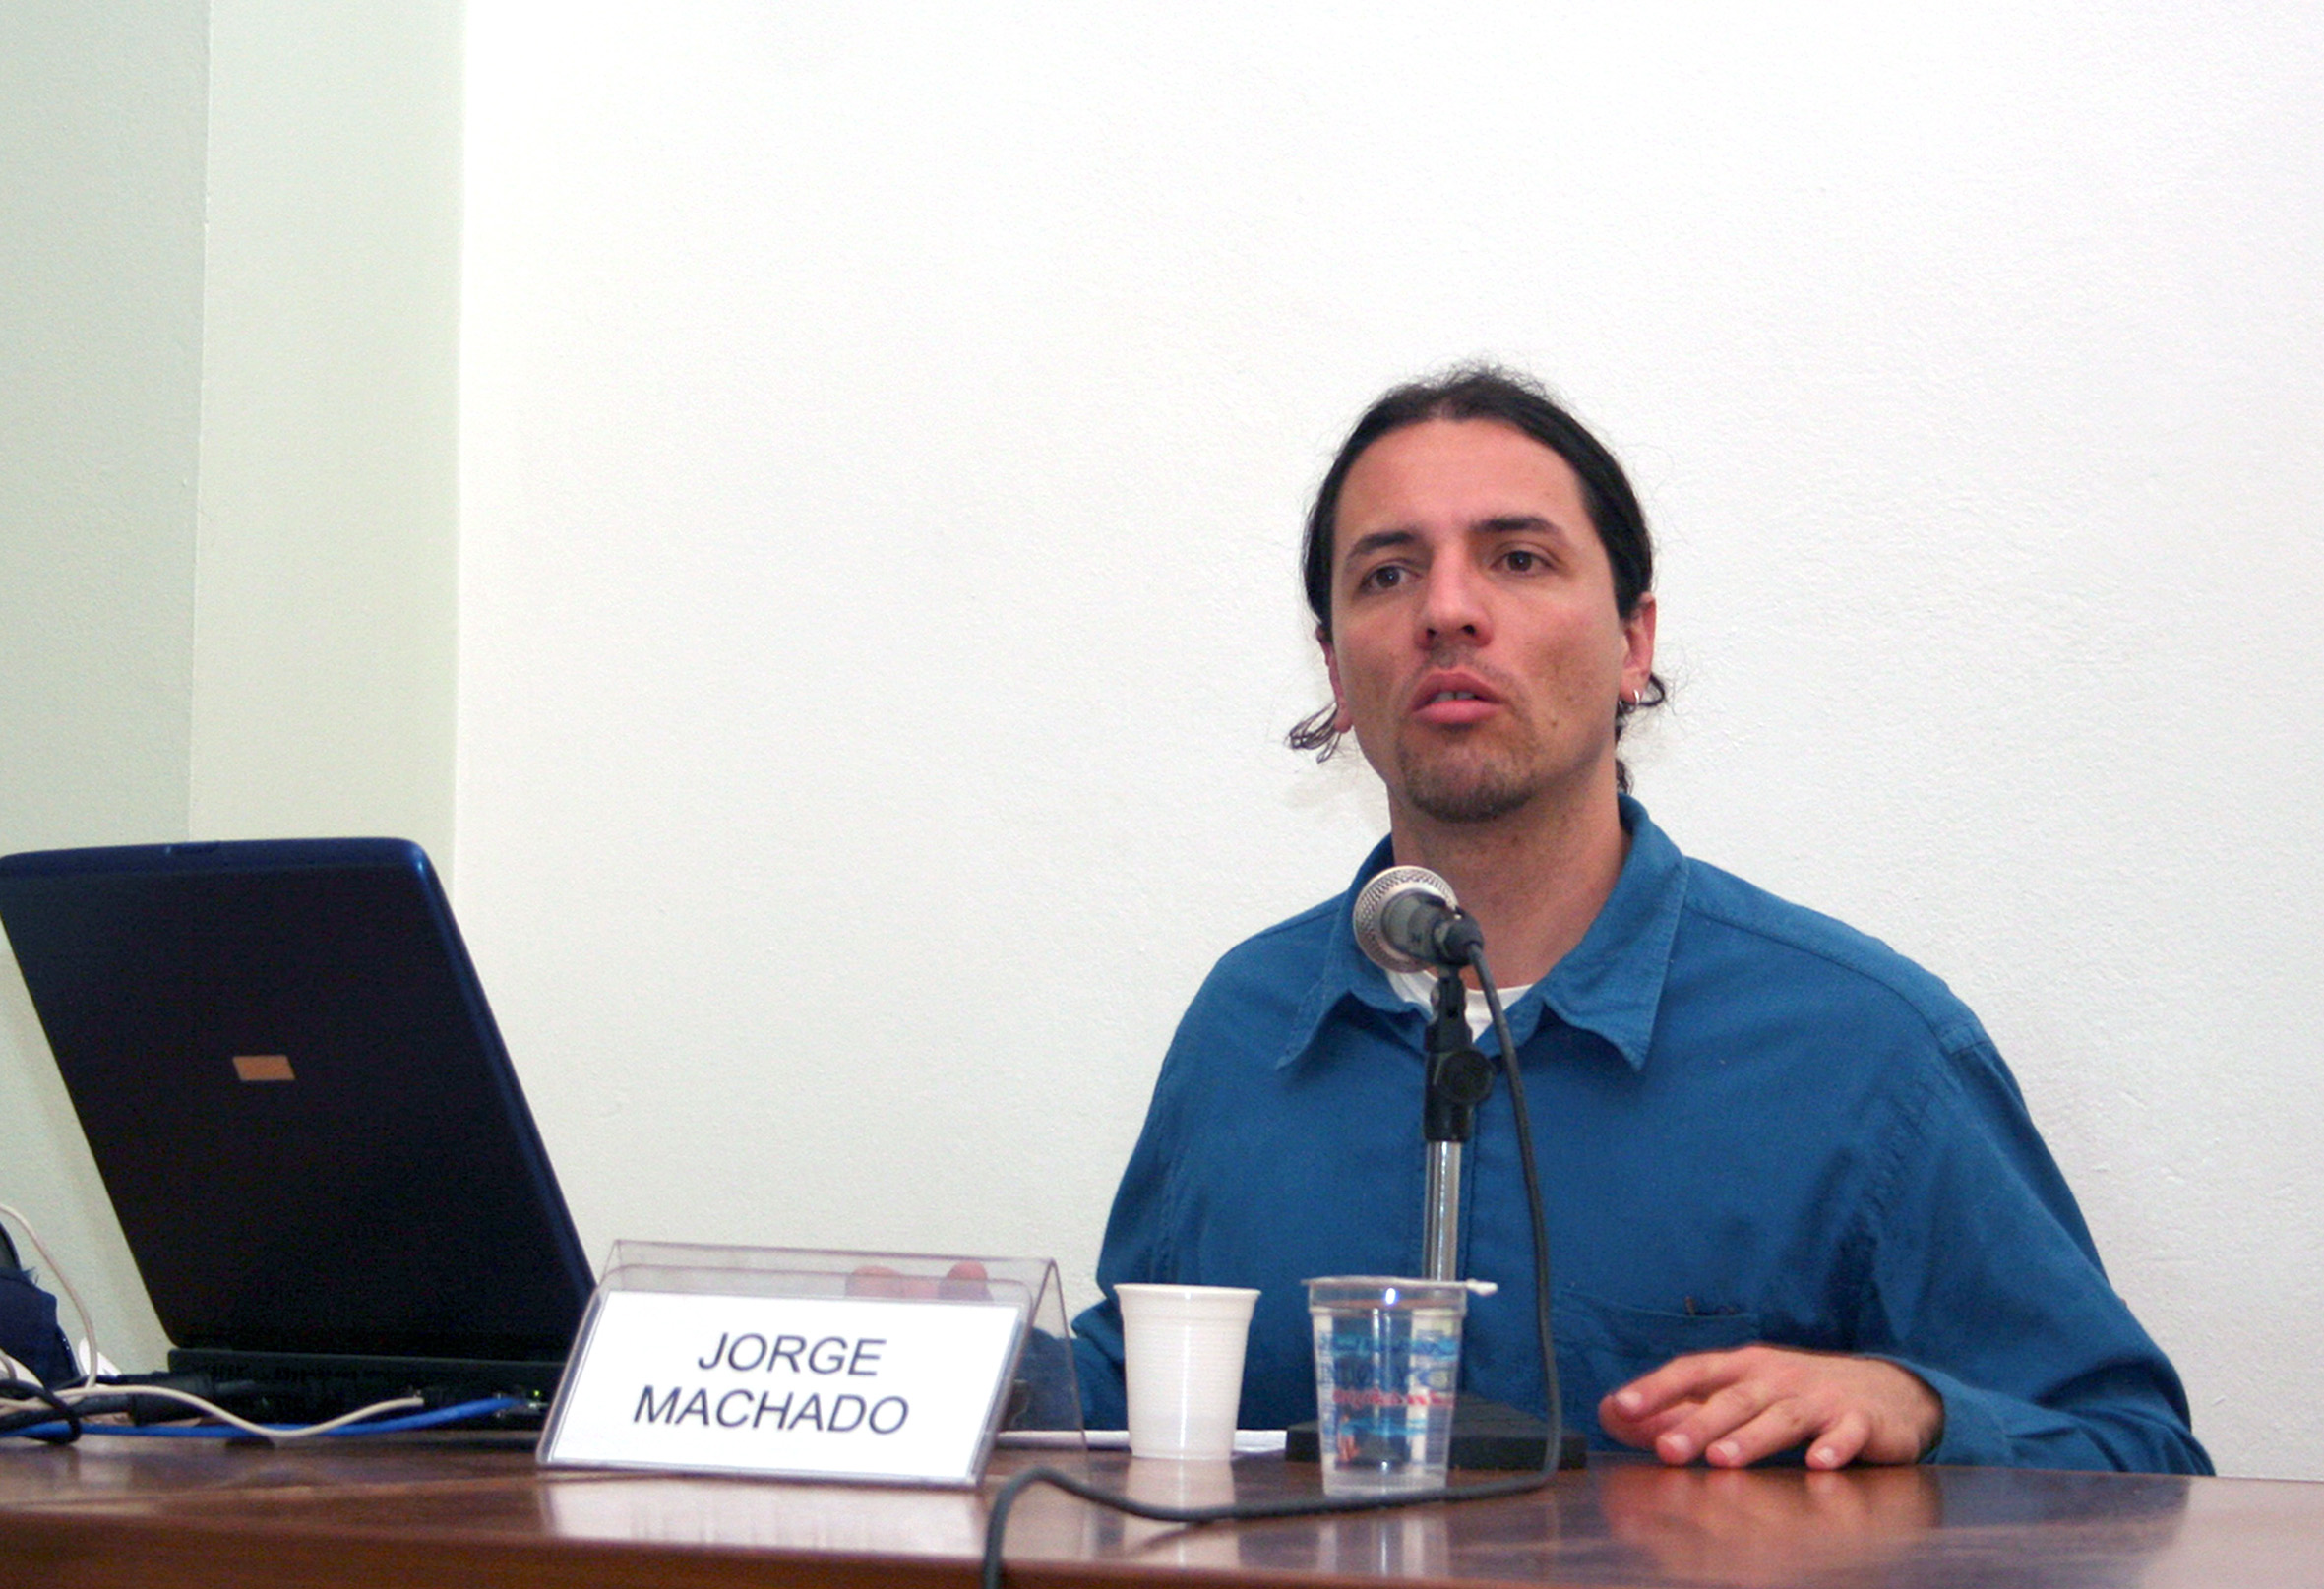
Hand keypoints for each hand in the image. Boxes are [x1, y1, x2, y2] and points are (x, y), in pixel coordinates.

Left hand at [1599, 1345, 1941, 1469]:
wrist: (1886, 1393)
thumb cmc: (1795, 1395)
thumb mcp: (1737, 1395)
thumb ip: (1676, 1409)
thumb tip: (1610, 1414)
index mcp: (1742, 1368)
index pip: (1692, 1372)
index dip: (1656, 1388)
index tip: (1620, 1408)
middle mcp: (1777, 1378)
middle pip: (1733, 1400)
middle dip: (1697, 1425)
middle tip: (1666, 1451)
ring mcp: (1821, 1397)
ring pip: (1783, 1417)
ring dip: (1753, 1438)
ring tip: (1723, 1460)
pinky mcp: (1861, 1421)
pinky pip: (1847, 1434)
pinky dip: (1835, 1448)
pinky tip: (1818, 1464)